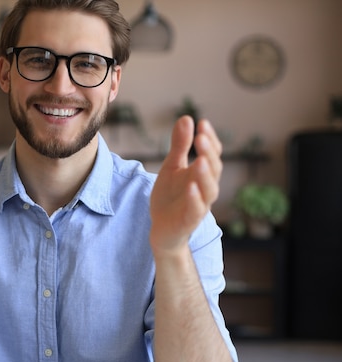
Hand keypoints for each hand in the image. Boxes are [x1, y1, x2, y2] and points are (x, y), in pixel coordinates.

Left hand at [149, 116, 222, 253]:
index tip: (202, 123)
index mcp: (201, 173)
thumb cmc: (170, 197)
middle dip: (208, 153)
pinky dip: (195, 199)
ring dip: (206, 175)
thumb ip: (179, 145)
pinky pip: (196, 210)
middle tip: (201, 136)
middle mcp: (205, 188)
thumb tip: (187, 118)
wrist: (162, 229)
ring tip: (200, 160)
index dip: (210, 139)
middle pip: (214, 169)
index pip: (212, 154)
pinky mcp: (188, 220)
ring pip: (209, 190)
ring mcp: (199, 205)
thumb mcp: (171, 167)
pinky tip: (190, 187)